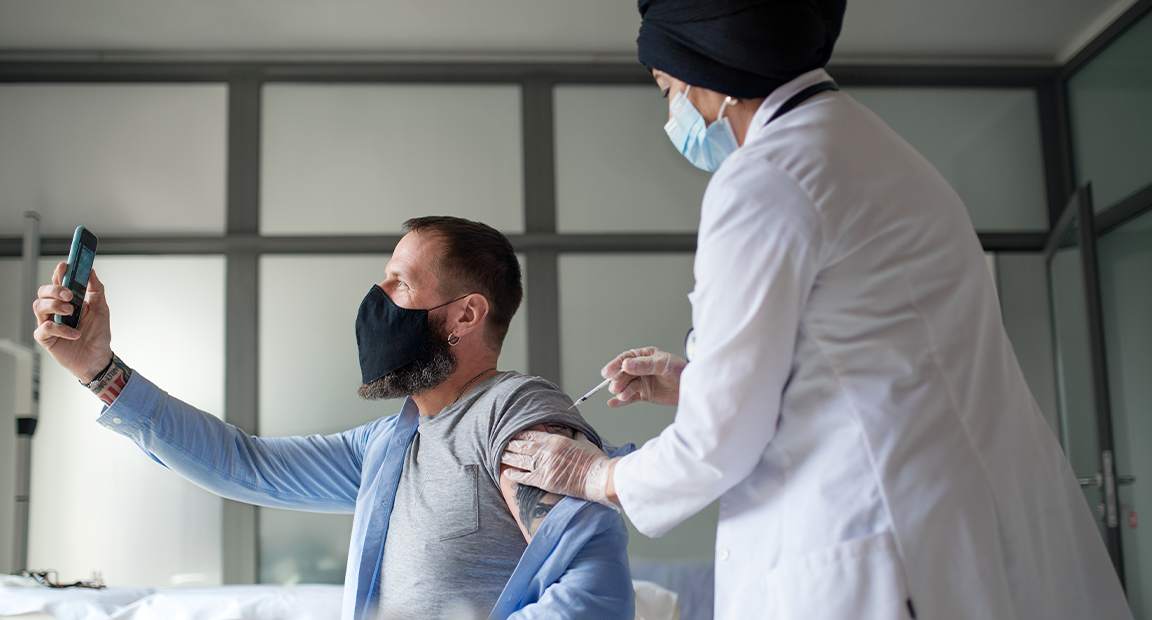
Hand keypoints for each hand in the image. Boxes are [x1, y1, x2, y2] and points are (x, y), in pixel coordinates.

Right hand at [32, 262, 113, 382]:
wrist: (99, 357)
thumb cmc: (98, 334)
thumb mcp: (101, 308)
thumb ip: (96, 289)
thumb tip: (91, 270)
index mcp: (67, 300)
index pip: (58, 282)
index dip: (59, 272)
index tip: (65, 266)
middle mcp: (55, 310)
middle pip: (43, 291)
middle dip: (55, 289)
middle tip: (69, 295)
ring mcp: (48, 322)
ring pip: (38, 306)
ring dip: (54, 305)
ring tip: (71, 312)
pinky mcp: (45, 338)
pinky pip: (44, 328)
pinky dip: (60, 329)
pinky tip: (75, 334)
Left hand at [501, 430, 616, 506]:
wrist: (600, 478)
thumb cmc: (595, 461)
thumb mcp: (584, 441)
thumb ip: (575, 434)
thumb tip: (573, 429)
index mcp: (556, 440)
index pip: (531, 434)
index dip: (518, 434)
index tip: (511, 433)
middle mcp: (547, 451)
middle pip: (521, 446)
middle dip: (509, 445)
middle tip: (500, 444)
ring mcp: (545, 467)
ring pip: (520, 460)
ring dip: (508, 458)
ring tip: (499, 456)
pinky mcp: (545, 482)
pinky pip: (524, 477)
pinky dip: (514, 475)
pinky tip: (507, 473)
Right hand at [602, 347, 685, 407]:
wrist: (692, 388)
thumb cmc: (681, 370)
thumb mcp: (663, 364)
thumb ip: (645, 365)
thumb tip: (626, 365)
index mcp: (644, 356)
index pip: (626, 359)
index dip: (615, 365)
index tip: (607, 372)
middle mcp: (640, 368)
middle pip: (623, 374)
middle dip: (618, 380)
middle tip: (615, 387)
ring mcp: (641, 382)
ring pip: (626, 386)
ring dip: (621, 391)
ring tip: (621, 395)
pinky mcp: (644, 394)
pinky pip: (630, 397)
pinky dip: (620, 401)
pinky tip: (612, 403)